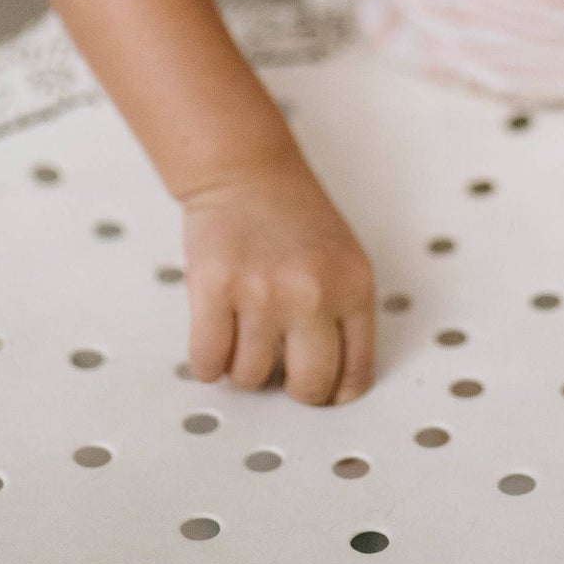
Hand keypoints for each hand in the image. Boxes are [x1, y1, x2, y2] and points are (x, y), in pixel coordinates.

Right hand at [181, 152, 375, 405]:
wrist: (245, 171)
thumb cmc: (291, 215)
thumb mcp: (342, 260)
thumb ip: (343, 316)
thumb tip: (334, 386)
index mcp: (353, 286)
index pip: (355, 372)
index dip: (334, 391)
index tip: (322, 392)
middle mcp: (312, 293)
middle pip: (308, 387)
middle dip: (291, 387)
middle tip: (279, 368)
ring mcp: (262, 292)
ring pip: (251, 378)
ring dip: (243, 365)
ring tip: (245, 330)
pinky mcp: (215, 290)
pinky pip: (208, 362)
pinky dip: (208, 361)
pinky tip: (216, 335)